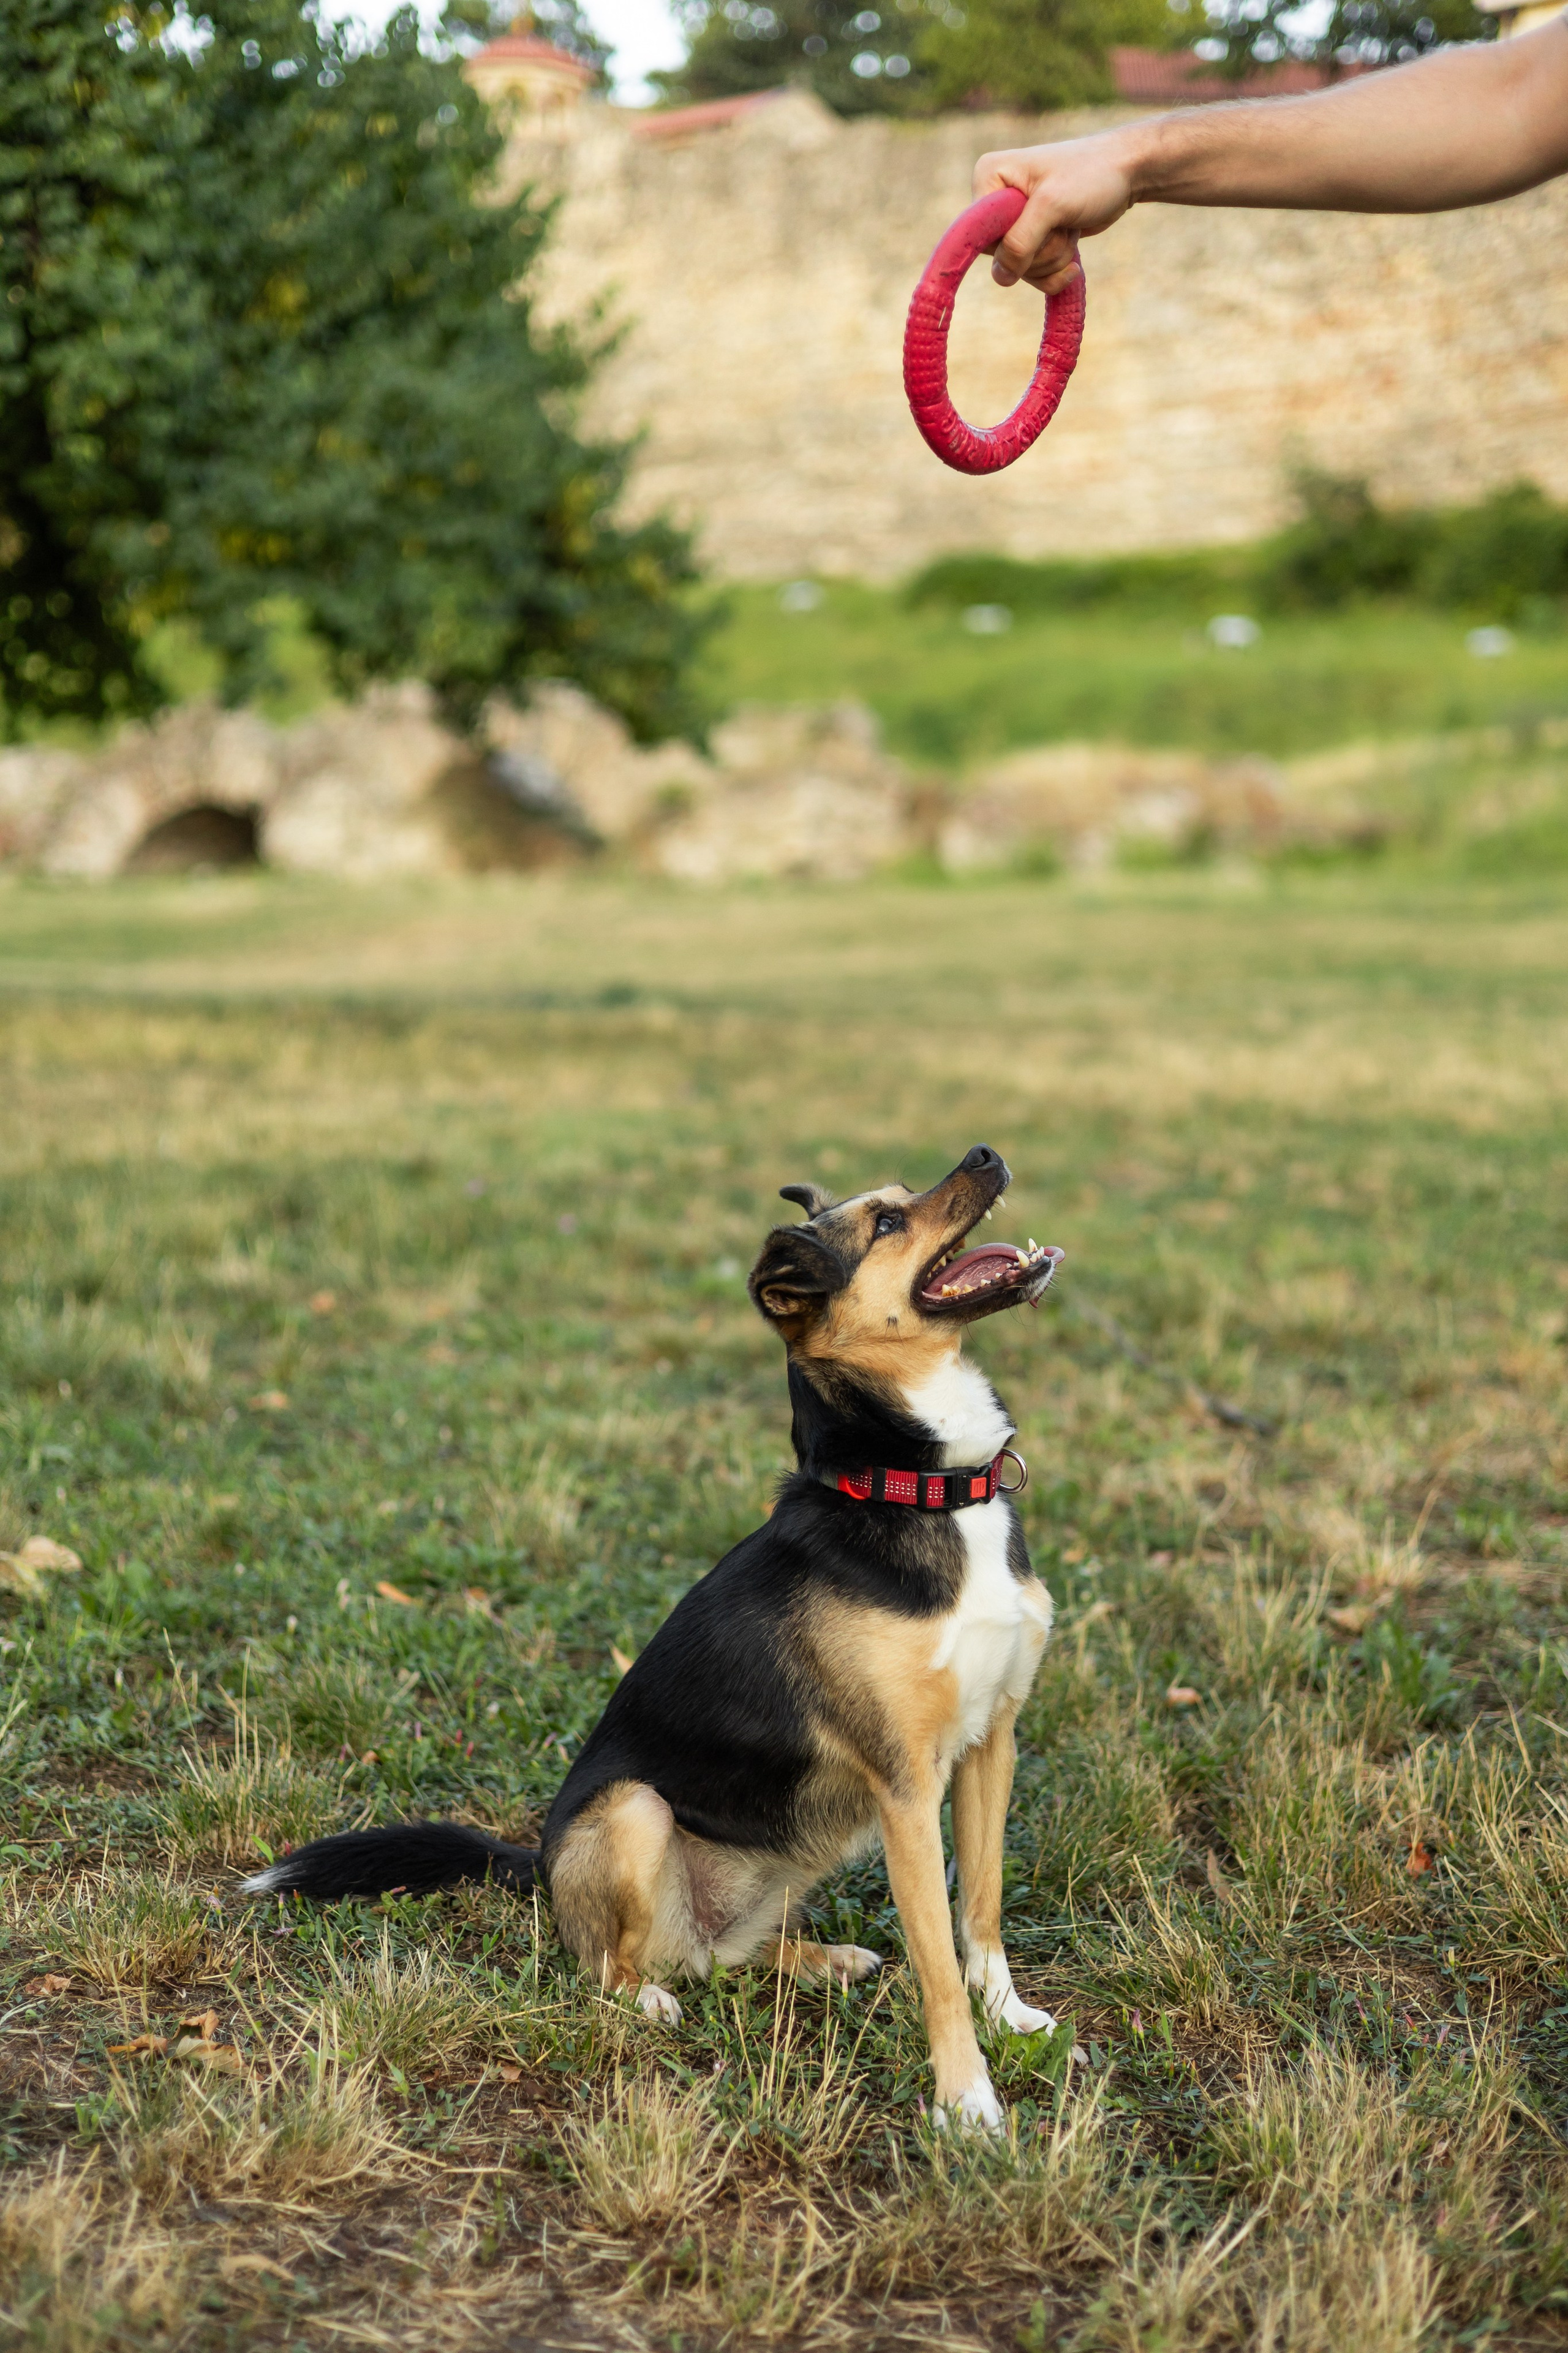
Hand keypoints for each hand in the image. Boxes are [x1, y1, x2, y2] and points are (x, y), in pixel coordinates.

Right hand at [972, 132, 1139, 291]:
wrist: (1128, 172)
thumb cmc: (1092, 175)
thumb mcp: (1052, 205)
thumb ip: (1020, 242)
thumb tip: (1001, 278)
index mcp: (989, 177)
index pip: (979, 234)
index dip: (1010, 243)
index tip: (1042, 224)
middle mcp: (995, 198)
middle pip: (1000, 256)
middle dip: (1038, 252)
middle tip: (1062, 224)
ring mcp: (1015, 221)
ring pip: (1019, 269)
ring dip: (1052, 259)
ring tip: (1071, 228)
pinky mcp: (1034, 238)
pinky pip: (1034, 274)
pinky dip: (1056, 272)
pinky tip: (1075, 259)